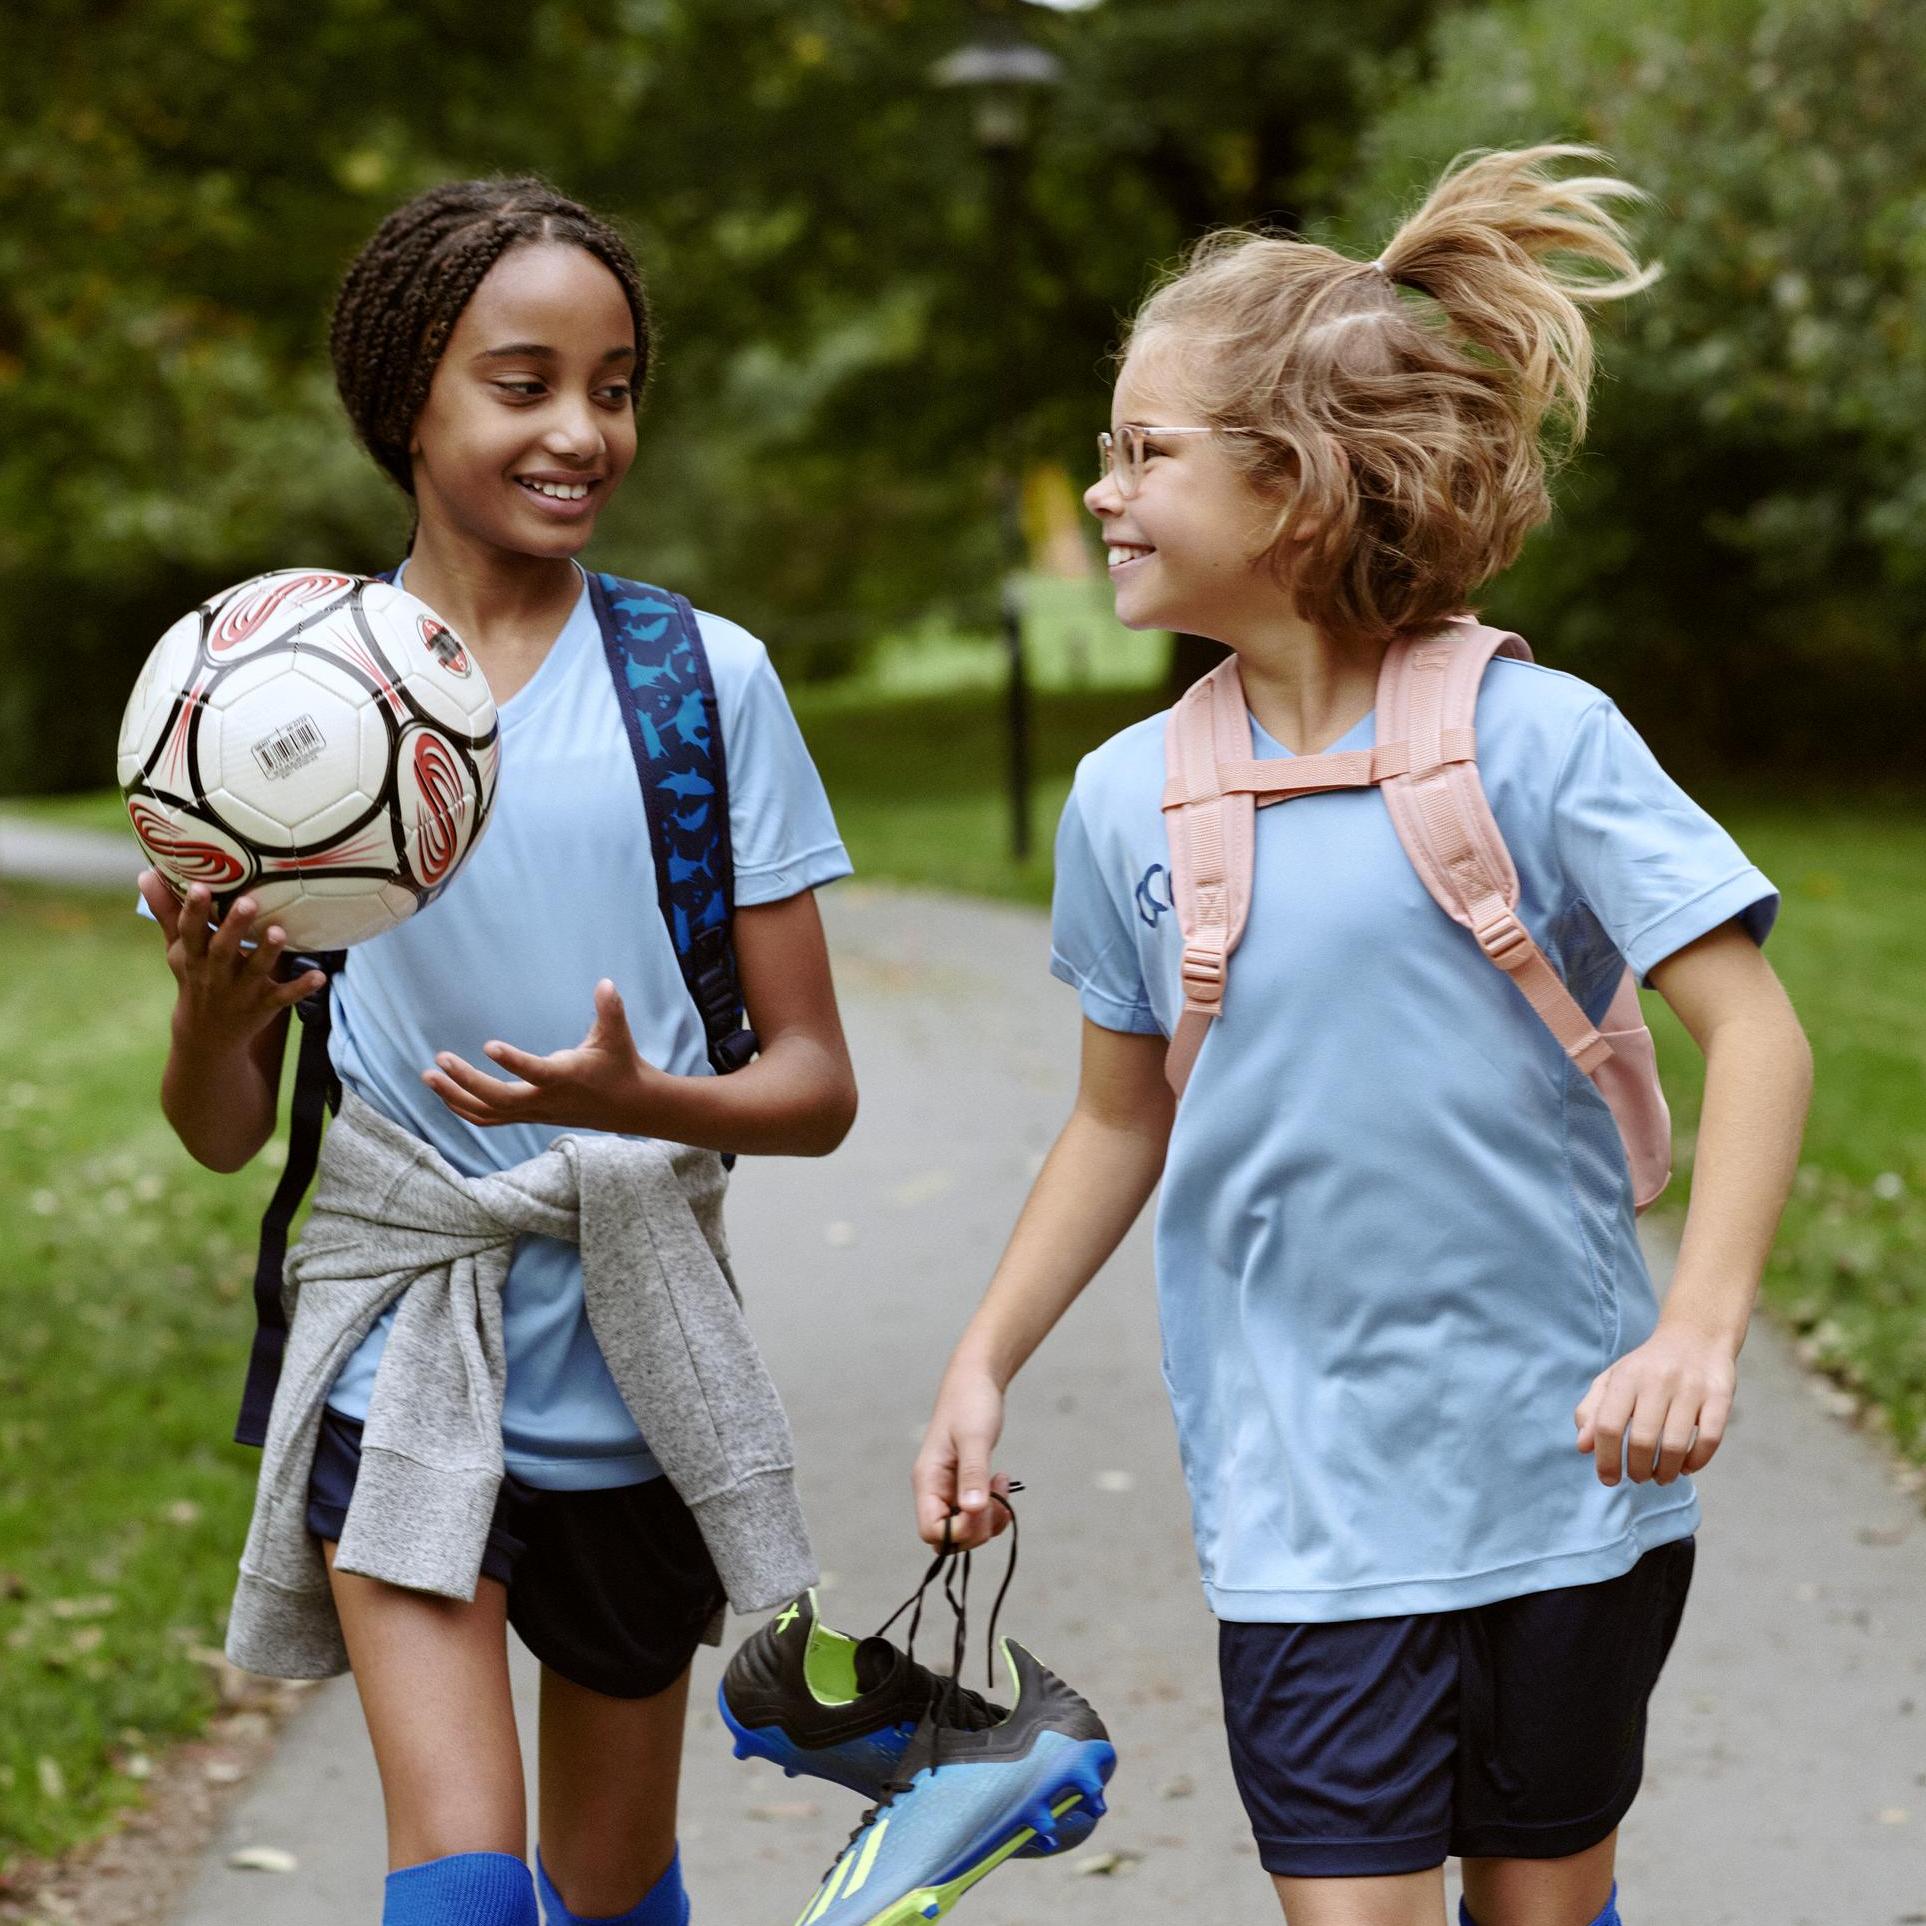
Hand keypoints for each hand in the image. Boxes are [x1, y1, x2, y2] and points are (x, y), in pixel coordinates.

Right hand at [141, 870, 325, 1050]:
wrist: (207, 1034)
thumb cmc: (196, 977)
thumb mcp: (179, 949)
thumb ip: (168, 913)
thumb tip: (146, 874)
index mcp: (194, 956)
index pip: (190, 931)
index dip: (193, 910)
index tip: (199, 886)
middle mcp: (216, 973)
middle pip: (223, 949)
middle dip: (234, 927)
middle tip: (247, 902)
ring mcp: (240, 991)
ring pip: (255, 970)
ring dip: (267, 952)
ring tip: (279, 932)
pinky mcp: (264, 1005)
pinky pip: (284, 996)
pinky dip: (301, 988)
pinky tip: (320, 976)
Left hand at [423, 978, 660, 1131]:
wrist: (627, 1105)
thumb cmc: (619, 1064)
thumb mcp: (617, 1035)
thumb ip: (611, 1010)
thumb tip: (605, 982)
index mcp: (566, 1077)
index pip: (535, 1073)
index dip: (513, 1061)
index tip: (488, 1045)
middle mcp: (545, 1099)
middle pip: (498, 1100)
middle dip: (466, 1081)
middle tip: (440, 1058)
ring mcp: (534, 1112)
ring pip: (487, 1113)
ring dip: (455, 1097)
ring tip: (429, 1075)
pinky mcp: (528, 1115)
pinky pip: (488, 1118)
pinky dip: (463, 1108)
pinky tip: (444, 1092)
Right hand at [913, 1362, 1012, 1551]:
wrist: (975, 1381)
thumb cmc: (971, 1403)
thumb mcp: (974, 1438)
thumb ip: (972, 1474)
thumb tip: (972, 1511)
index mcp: (927, 1481)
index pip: (932, 1531)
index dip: (960, 1532)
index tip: (983, 1508)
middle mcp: (933, 1490)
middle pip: (949, 1537)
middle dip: (978, 1527)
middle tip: (997, 1496)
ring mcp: (948, 1490)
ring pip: (965, 1529)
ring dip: (988, 1519)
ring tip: (1002, 1484)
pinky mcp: (963, 1486)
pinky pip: (975, 1514)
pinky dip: (992, 1508)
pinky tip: (1000, 1482)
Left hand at [1575, 1318, 1737, 1486]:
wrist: (1696, 1335)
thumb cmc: (1647, 1366)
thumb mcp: (1613, 1379)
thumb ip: (1592, 1411)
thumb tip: (1583, 1447)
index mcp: (1626, 1378)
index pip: (1609, 1426)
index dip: (1606, 1459)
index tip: (1608, 1479)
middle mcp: (1657, 1381)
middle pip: (1642, 1441)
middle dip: (1638, 1470)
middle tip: (1639, 1478)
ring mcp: (1691, 1389)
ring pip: (1675, 1445)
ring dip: (1666, 1472)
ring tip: (1661, 1477)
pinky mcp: (1720, 1396)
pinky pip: (1710, 1440)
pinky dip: (1696, 1462)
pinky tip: (1686, 1467)